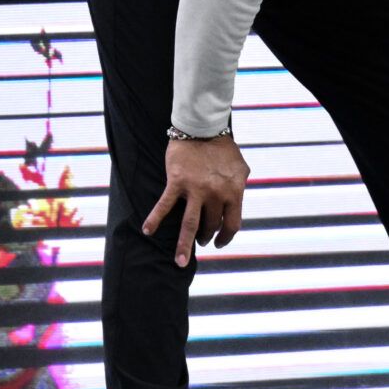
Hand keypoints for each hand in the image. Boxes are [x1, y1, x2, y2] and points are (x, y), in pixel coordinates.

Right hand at [142, 135, 248, 265]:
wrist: (203, 127)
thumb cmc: (223, 148)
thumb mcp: (241, 168)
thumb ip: (240, 187)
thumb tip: (238, 201)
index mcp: (234, 191)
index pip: (232, 224)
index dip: (226, 237)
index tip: (219, 242)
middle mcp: (216, 194)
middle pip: (211, 225)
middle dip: (206, 236)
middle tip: (201, 240)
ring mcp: (196, 189)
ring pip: (190, 225)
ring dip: (185, 245)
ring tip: (180, 261)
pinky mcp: (177, 182)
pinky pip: (165, 206)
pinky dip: (155, 219)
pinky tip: (147, 230)